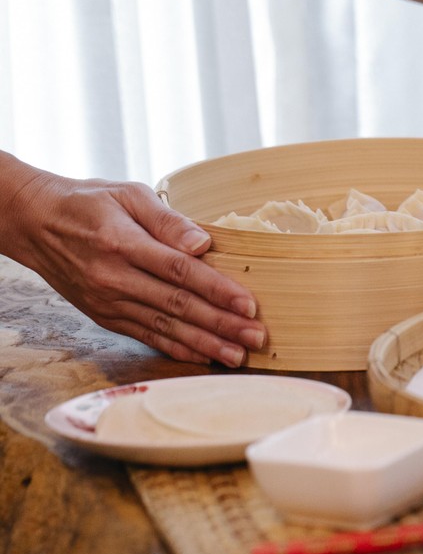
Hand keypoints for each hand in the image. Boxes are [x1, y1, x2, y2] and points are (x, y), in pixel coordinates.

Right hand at [0, 160, 265, 366]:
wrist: (34, 223)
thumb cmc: (89, 202)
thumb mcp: (128, 194)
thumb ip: (168, 220)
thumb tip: (203, 243)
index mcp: (124, 245)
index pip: (180, 271)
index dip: (217, 290)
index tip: (249, 305)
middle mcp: (115, 279)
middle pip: (178, 306)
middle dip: (221, 324)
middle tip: (257, 338)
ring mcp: (108, 302)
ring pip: (165, 328)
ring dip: (205, 344)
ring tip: (238, 356)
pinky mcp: (105, 316)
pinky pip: (146, 337)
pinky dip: (176, 349)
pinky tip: (203, 358)